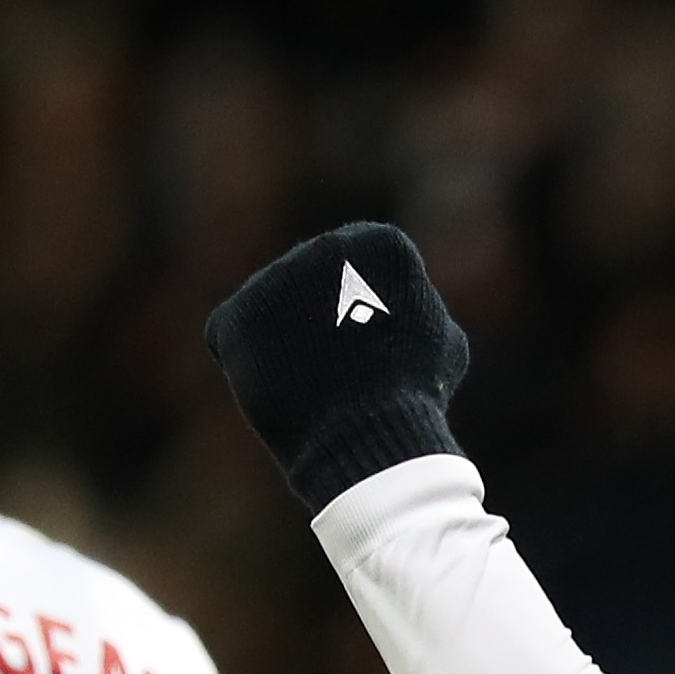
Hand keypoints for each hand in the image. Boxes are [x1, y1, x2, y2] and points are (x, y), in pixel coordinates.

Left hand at [205, 223, 468, 511]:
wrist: (367, 432)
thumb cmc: (412, 394)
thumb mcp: (440, 340)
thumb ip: (409, 308)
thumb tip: (395, 306)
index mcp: (378, 241)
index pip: (366, 273)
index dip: (375, 320)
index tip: (384, 352)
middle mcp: (322, 245)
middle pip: (316, 284)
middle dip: (326, 324)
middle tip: (343, 374)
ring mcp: (274, 278)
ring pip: (276, 309)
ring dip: (288, 342)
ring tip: (314, 386)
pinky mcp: (236, 316)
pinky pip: (233, 333)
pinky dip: (247, 360)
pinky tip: (278, 386)